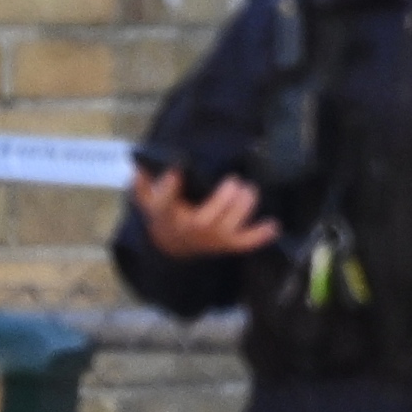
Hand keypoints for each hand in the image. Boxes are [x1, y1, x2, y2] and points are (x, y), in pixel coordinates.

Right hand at [131, 163, 277, 259]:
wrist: (173, 246)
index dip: (169, 188)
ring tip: (250, 191)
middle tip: (234, 181)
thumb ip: (143, 184)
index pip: (163, 204)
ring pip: (226, 231)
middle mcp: (188, 229)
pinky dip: (259, 236)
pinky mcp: (225, 244)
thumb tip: (139, 166)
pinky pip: (243, 243)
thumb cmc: (166, 214)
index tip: (177, 169)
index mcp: (166, 216)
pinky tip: (273, 225)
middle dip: (221, 202)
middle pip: (203, 221)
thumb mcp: (149, 200)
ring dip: (241, 211)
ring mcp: (209, 239)